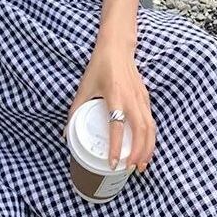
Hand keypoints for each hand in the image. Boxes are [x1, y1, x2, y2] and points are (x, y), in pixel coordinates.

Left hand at [62, 37, 156, 173]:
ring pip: (150, 128)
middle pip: (141, 131)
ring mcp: (141, 97)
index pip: (117, 126)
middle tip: (131, 170)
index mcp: (114, 95)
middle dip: (138, 153)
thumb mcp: (84, 87)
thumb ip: (75, 110)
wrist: (117, 46)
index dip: (116, 147)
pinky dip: (150, 137)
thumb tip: (65, 134)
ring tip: (141, 165)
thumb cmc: (100, 65)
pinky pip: (151, 121)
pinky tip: (145, 148)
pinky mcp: (145, 97)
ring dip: (147, 148)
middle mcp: (131, 98)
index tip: (113, 164)